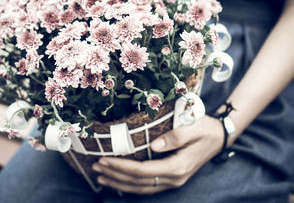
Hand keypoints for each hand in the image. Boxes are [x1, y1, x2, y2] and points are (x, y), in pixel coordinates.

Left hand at [92, 115, 223, 194]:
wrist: (219, 137)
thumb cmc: (205, 129)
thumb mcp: (194, 128)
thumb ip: (175, 137)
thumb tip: (154, 145)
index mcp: (178, 166)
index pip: (142, 171)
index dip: (121, 167)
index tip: (104, 159)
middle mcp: (174, 178)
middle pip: (138, 182)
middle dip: (115, 175)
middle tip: (96, 168)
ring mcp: (173, 180)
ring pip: (141, 188)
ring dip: (120, 183)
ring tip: (101, 176)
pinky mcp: (172, 178)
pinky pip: (147, 187)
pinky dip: (130, 185)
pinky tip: (119, 181)